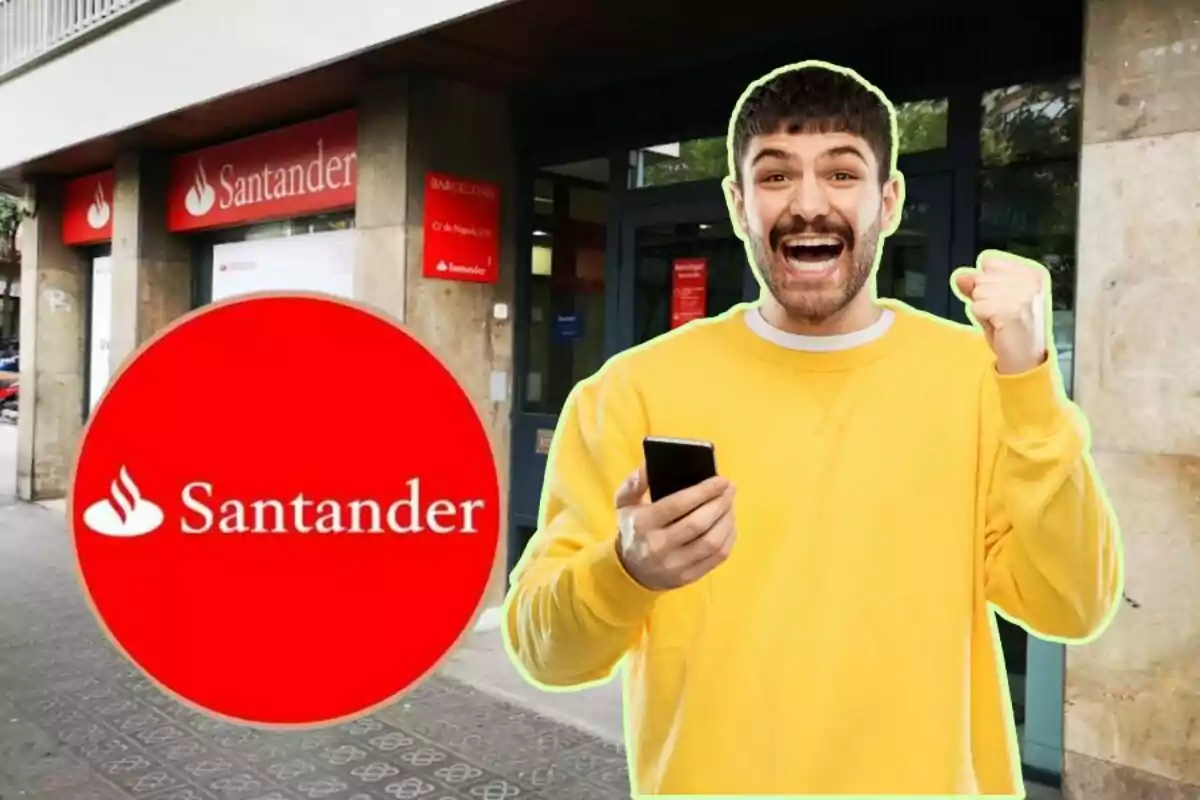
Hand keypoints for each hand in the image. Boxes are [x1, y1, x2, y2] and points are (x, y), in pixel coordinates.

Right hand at [613, 466, 735, 590]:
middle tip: (730, 488)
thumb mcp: (624, 503)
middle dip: (720, 503)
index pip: (678, 504)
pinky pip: (717, 557)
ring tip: (730, 504)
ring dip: (727, 520)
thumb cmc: (633, 529)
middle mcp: (659, 546)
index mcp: (643, 524)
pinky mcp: (689, 577)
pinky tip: (729, 524)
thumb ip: (635, 482)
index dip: (703, 491)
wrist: (631, 571)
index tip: (721, 480)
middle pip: (698, 523)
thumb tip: (651, 463)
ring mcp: (675, 565)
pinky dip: (728, 538)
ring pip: (712, 542)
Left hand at [952, 250, 1050, 374]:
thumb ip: (976, 285)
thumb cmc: (1012, 330)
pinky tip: (998, 326)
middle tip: (1001, 314)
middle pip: (982, 276)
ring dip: (983, 308)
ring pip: (978, 291)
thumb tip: (961, 275)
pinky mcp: (1012, 310)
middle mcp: (1030, 281)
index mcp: (1031, 273)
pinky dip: (982, 318)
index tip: (1002, 300)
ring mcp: (1023, 295)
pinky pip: (978, 306)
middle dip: (984, 297)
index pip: (990, 262)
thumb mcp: (992, 302)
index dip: (987, 283)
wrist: (1025, 359)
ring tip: (1000, 320)